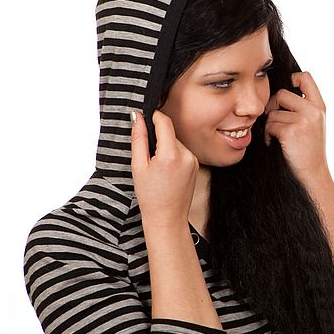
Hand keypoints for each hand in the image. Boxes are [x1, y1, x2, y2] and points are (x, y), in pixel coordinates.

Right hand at [131, 111, 197, 229]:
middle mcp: (186, 155)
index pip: (165, 122)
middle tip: (147, 156)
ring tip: (156, 168)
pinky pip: (182, 152)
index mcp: (171, 154)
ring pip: (176, 142)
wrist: (168, 217)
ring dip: (165, 147)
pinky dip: (173, 156)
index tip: (145, 116)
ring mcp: (193, 160)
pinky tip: (166, 172)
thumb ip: (138, 138)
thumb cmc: (150, 196)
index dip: (154, 116)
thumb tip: (137, 117)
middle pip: (170, 133)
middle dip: (157, 138)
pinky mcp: (196, 165)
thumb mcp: (138, 166)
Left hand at [264, 71, 329, 185]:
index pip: (304, 77)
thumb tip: (278, 94)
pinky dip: (269, 136)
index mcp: (319, 106)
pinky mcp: (291, 132)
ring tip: (278, 138)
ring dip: (270, 126)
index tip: (285, 95)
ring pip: (273, 113)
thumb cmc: (309, 151)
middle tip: (275, 122)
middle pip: (281, 94)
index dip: (292, 80)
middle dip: (273, 108)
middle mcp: (313, 110)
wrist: (313, 174)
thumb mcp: (314, 124)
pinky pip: (270, 126)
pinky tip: (275, 144)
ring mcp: (303, 120)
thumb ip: (303, 107)